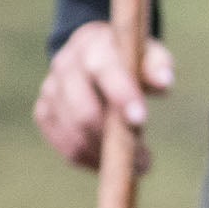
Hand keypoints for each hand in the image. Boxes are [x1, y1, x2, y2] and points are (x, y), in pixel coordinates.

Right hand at [34, 21, 174, 171]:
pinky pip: (66, 147)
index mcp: (91, 43)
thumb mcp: (146, 54)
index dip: (121, 94)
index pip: (102, 69)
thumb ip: (157, 65)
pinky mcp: (43, 112)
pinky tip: (108, 160)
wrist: (92, 54)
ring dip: (103, 155)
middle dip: (112, 138)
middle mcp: (64, 65)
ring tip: (130, 163)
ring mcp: (49, 90)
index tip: (141, 119)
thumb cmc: (128, 57)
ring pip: (73, 135)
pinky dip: (89, 159)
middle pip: (83, 111)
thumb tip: (165, 83)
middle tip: (143, 160)